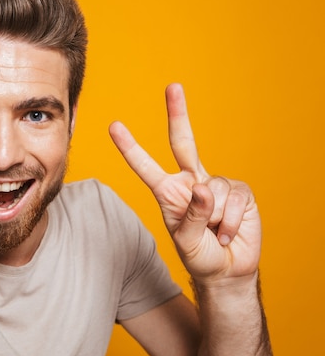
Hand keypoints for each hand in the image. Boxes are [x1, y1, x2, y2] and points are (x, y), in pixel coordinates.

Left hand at [109, 84, 261, 283]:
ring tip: (213, 233)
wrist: (226, 269)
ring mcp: (216, 184)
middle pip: (184, 142)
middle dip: (178, 113)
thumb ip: (190, 215)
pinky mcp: (240, 192)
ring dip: (213, 219)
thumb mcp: (184, 240)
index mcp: (168, 191)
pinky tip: (227, 233)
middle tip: (173, 86)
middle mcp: (191, 181)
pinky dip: (229, 222)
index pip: (146, 166)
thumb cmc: (198, 253)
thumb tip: (202, 188)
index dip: (130, 148)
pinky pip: (233, 200)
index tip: (114, 126)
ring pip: (212, 189)